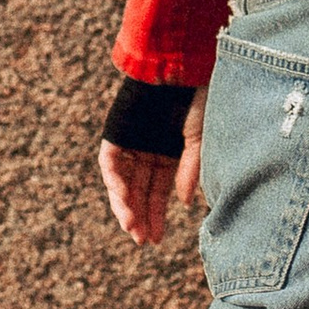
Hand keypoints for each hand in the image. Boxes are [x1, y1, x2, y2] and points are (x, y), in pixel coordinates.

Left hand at [98, 95, 206, 246]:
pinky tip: (124, 201)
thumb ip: (190, 171)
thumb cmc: (196, 99)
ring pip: (122, 182)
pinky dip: (115, 183)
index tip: (156, 240)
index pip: (158, 191)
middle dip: (139, 216)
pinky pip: (110, 164)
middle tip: (142, 240)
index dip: (156, 215)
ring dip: (124, 205)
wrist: (180, 68)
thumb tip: (183, 203)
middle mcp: (147, 149)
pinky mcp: (115, 133)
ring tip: (132, 227)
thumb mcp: (198, 140)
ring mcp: (130, 141)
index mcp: (168, 152)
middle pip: (138, 191)